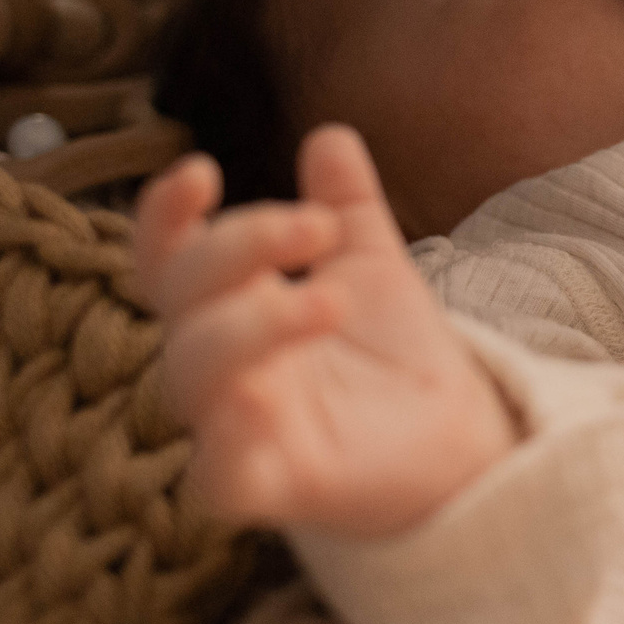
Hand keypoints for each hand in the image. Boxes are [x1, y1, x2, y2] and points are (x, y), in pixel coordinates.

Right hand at [135, 125, 517, 538]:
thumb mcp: (375, 266)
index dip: (165, 215)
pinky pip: (216, 477)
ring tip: (330, 300)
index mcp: (230, 308)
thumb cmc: (393, 355)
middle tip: (318, 226)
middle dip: (236, 248)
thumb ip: (350, 205)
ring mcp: (234, 430)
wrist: (458, 437)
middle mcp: (218, 367)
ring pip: (189, 377)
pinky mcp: (265, 489)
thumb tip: (330, 134)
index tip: (203, 170)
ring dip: (249, 324)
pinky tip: (260, 400)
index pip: (167, 259)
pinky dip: (225, 440)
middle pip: (179, 302)